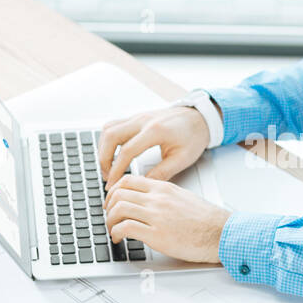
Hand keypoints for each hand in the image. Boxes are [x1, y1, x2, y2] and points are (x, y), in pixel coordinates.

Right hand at [98, 105, 213, 189]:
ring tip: (107, 168)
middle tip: (107, 176)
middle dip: (104, 159)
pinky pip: (113, 126)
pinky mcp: (136, 118)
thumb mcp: (182, 159)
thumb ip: (161, 173)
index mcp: (156, 131)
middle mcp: (143, 120)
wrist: (199, 118)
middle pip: (111, 136)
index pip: (127, 151)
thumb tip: (142, 185)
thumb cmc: (194, 137)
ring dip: (103, 149)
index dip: (117, 170)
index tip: (112, 184)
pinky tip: (111, 153)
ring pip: (108, 129)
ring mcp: (138, 117)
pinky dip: (107, 140)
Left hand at [104, 174, 230, 263]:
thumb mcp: (182, 198)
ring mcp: (156, 216)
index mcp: (163, 188)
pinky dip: (116, 233)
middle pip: (119, 193)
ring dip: (109, 221)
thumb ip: (163, 196)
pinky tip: (118, 238)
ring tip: (112, 229)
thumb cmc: (206, 220)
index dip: (114, 191)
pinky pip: (125, 228)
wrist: (220, 233)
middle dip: (108, 206)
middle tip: (109, 217)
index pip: (128, 180)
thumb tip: (146, 202)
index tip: (112, 201)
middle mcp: (158, 199)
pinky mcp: (156, 234)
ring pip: (118, 209)